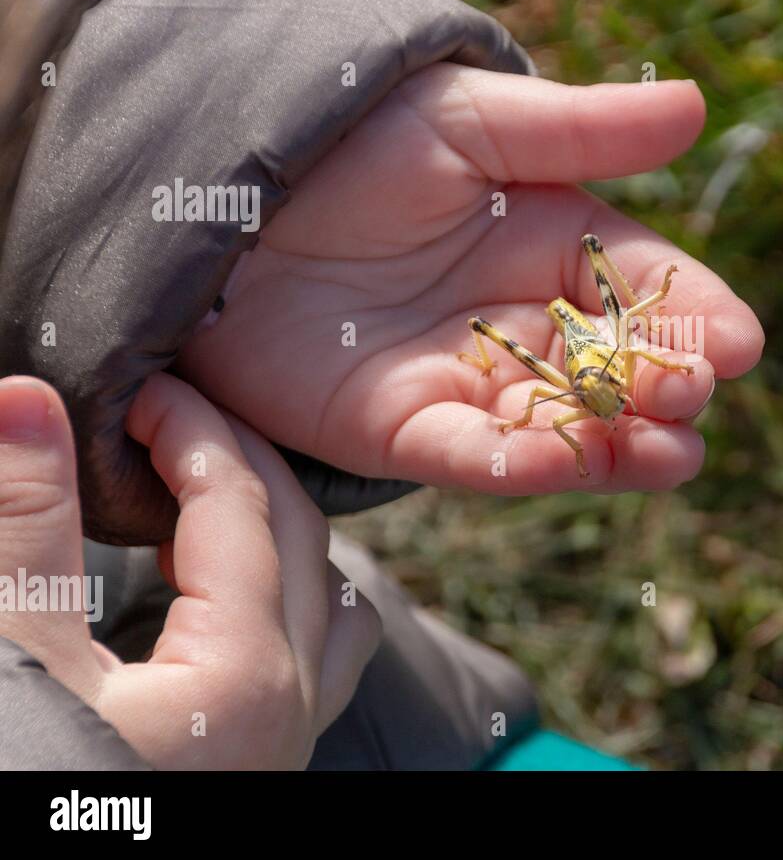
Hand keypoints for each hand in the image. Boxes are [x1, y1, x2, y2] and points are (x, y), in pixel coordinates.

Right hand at [0, 374, 379, 768]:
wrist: (34, 857)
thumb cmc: (21, 780)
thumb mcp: (9, 655)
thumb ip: (24, 527)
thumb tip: (30, 400)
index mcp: (244, 675)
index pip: (243, 505)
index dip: (193, 431)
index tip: (141, 389)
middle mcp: (289, 709)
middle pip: (306, 542)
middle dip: (246, 467)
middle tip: (176, 419)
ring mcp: (282, 745)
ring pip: (332, 605)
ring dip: (283, 535)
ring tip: (212, 493)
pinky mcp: (256, 768)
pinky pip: (314, 658)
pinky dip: (286, 597)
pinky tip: (226, 589)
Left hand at [176, 64, 763, 492]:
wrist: (222, 192)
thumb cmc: (351, 142)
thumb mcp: (473, 123)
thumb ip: (583, 131)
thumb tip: (698, 107)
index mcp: (552, 244)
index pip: (644, 286)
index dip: (694, 315)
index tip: (738, 342)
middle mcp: (520, 321)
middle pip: (613, 367)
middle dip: (663, 386)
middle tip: (696, 393)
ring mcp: (465, 382)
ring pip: (561, 425)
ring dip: (619, 446)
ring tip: (674, 453)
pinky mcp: (401, 430)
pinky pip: (474, 455)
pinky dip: (525, 464)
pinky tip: (573, 462)